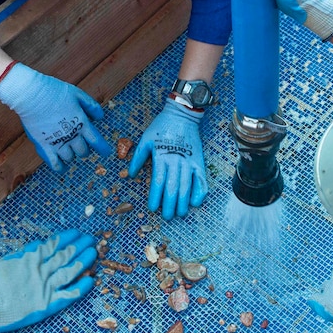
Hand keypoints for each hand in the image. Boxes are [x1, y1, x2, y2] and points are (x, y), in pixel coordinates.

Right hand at [0, 63, 111, 171]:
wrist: (32, 94)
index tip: (107, 153)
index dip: (103, 149)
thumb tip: (100, 117)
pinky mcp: (44, 146)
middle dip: (83, 149)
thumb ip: (91, 106)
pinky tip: (61, 166)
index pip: (97, 141)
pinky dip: (60, 167)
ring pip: (70, 158)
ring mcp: (58, 142)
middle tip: (79, 143)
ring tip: (67, 148)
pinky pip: (55, 164)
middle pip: (83, 152)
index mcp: (82, 123)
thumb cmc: (54, 91)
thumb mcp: (77, 94)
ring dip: (71, 154)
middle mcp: (72, 135)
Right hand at [0, 230, 97, 332]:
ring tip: (94, 253)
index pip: (54, 244)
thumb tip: (38, 247)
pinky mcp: (47, 304)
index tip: (77, 233)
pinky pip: (68, 294)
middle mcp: (41, 270)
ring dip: (83, 261)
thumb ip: (24, 254)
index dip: (67, 238)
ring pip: (70, 270)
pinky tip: (91, 280)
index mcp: (30, 258)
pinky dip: (80, 287)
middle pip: (65, 255)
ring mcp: (46, 287)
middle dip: (79, 246)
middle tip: (90, 240)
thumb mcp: (7, 260)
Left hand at [128, 99, 207, 219]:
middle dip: (169, 205)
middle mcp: (176, 161)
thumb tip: (130, 175)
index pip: (158, 182)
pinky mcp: (199, 162)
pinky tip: (195, 202)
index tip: (152, 208)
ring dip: (183, 203)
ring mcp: (189, 162)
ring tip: (180, 214)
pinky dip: (200, 192)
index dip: (155, 197)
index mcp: (161, 157)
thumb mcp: (145, 139)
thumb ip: (137, 158)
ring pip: (187, 187)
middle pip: (173, 188)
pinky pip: (202, 180)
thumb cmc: (161, 127)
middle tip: (166, 217)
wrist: (182, 115)